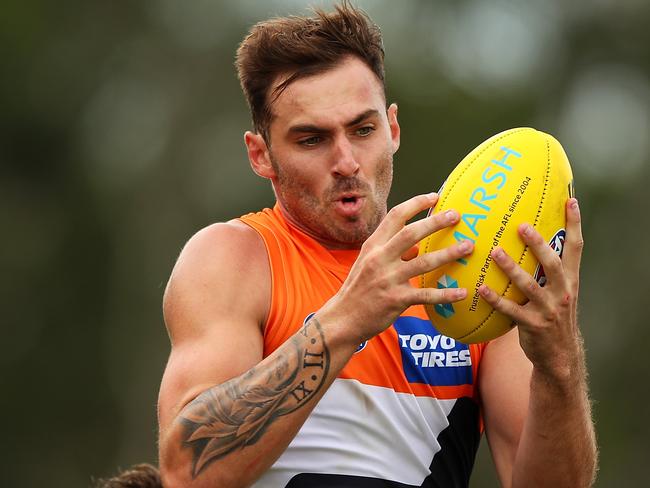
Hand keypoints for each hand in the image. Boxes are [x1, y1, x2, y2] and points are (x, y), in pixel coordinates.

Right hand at [325, 192, 473, 344]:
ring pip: (424, 262)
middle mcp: (379, 258)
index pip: (395, 216)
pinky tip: (462, 292)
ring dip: (449, 253)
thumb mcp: (368, 263)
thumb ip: (390, 252)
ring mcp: (387, 279)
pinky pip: (426, 295)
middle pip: (411, 233)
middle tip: (456, 216)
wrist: (343, 318)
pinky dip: (445, 294)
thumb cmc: (358, 290)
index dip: (416, 203)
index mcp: (373, 246)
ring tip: (468, 247)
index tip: (435, 196)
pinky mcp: (396, 299)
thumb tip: (416, 247)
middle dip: (436, 222)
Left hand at [478, 198, 583, 380]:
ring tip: (494, 252)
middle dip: (537, 243)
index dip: (575, 224)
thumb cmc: (552, 316)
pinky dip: (495, 299)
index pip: (576, 248)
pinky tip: (480, 289)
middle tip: (520, 225)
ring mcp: (548, 309)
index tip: (571, 201)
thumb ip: (547, 270)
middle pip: (551, 262)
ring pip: (529, 285)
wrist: (559, 355)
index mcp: (570, 280)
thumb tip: (527, 241)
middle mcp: (563, 292)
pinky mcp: (532, 325)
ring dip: (510, 268)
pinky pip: (510, 310)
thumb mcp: (559, 292)